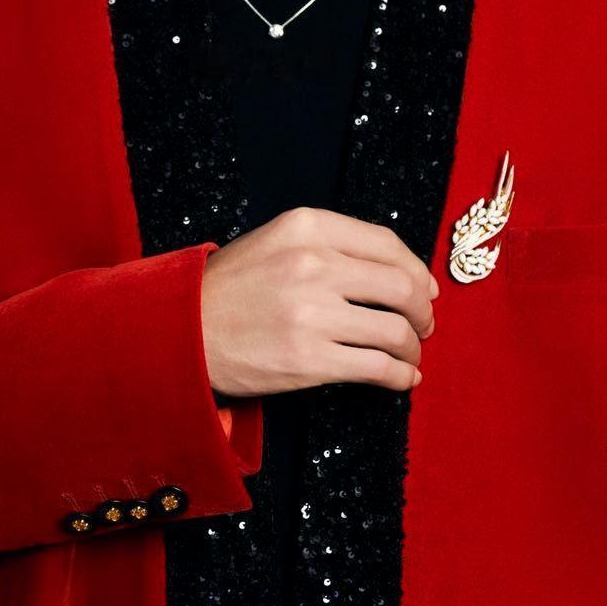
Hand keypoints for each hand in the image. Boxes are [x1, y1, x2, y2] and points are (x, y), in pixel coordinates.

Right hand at [200, 205, 438, 400]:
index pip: (388, 244)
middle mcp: (314, 263)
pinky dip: (400, 376)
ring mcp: (313, 312)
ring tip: (410, 356)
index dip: (417, 270)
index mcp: (307, 226)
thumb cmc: (229, 288)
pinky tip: (402, 379)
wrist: (180, 331)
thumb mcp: (275, 241)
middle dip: (422, 312)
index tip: (426, 290)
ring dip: (413, 348)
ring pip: (396, 331)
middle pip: (401, 286)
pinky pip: (377, 368)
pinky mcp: (310, 359)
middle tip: (423, 327)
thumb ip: (329, 244)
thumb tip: (397, 272)